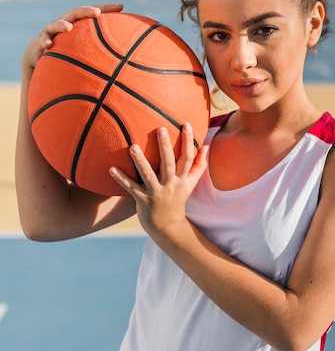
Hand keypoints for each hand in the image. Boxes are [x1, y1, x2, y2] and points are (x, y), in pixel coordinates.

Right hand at [22, 3, 123, 71]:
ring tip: (68, 28)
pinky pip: (42, 39)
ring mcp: (52, 31)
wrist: (41, 58)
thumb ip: (101, 53)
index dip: (107, 8)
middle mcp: (66, 23)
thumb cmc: (68, 54)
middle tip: (97, 13)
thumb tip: (126, 63)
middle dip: (86, 11)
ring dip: (62, 25)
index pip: (94, 13)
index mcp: (79, 24)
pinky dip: (45, 41)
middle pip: (76, 13)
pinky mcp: (40, 40)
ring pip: (57, 24)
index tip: (122, 6)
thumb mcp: (85, 52)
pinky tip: (48, 45)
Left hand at [109, 122, 207, 236]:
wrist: (168, 226)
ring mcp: (156, 193)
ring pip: (148, 175)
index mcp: (183, 180)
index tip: (187, 124)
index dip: (188, 141)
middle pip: (169, 164)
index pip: (188, 158)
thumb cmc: (178, 200)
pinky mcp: (143, 200)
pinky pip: (131, 188)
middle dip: (165, 146)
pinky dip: (121, 179)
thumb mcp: (190, 184)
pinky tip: (111, 169)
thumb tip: (207, 146)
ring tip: (133, 147)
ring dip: (140, 161)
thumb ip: (198, 165)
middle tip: (160, 128)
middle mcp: (171, 185)